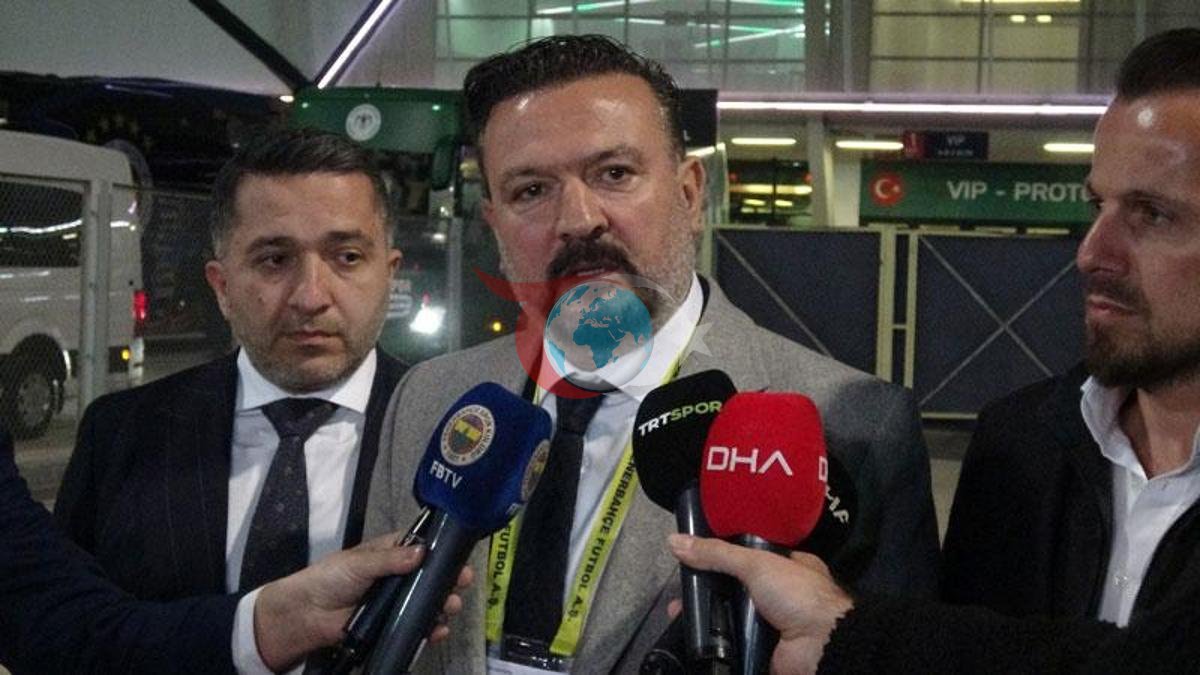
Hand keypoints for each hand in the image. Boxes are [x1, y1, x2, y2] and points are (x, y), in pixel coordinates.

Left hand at [254, 532, 473, 670]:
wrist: (306, 614)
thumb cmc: (331, 578)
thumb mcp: (359, 563)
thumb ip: (390, 559)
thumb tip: (422, 553)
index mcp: (391, 553)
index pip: (423, 548)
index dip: (442, 552)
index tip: (460, 557)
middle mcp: (399, 576)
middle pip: (432, 577)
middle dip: (449, 580)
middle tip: (462, 584)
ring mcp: (397, 602)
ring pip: (428, 602)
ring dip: (443, 605)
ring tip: (451, 607)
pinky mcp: (392, 625)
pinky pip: (416, 626)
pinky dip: (431, 629)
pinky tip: (439, 630)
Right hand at [668, 534, 852, 674]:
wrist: (821, 645)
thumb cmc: (797, 594)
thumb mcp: (756, 563)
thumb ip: (717, 554)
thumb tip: (674, 540)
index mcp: (786, 566)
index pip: (746, 557)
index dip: (719, 558)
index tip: (692, 560)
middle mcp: (778, 595)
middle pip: (733, 590)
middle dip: (705, 592)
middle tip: (678, 595)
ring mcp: (769, 624)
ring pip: (729, 618)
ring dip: (705, 617)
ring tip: (675, 614)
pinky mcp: (761, 650)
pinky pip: (732, 644)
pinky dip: (713, 642)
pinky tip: (691, 636)